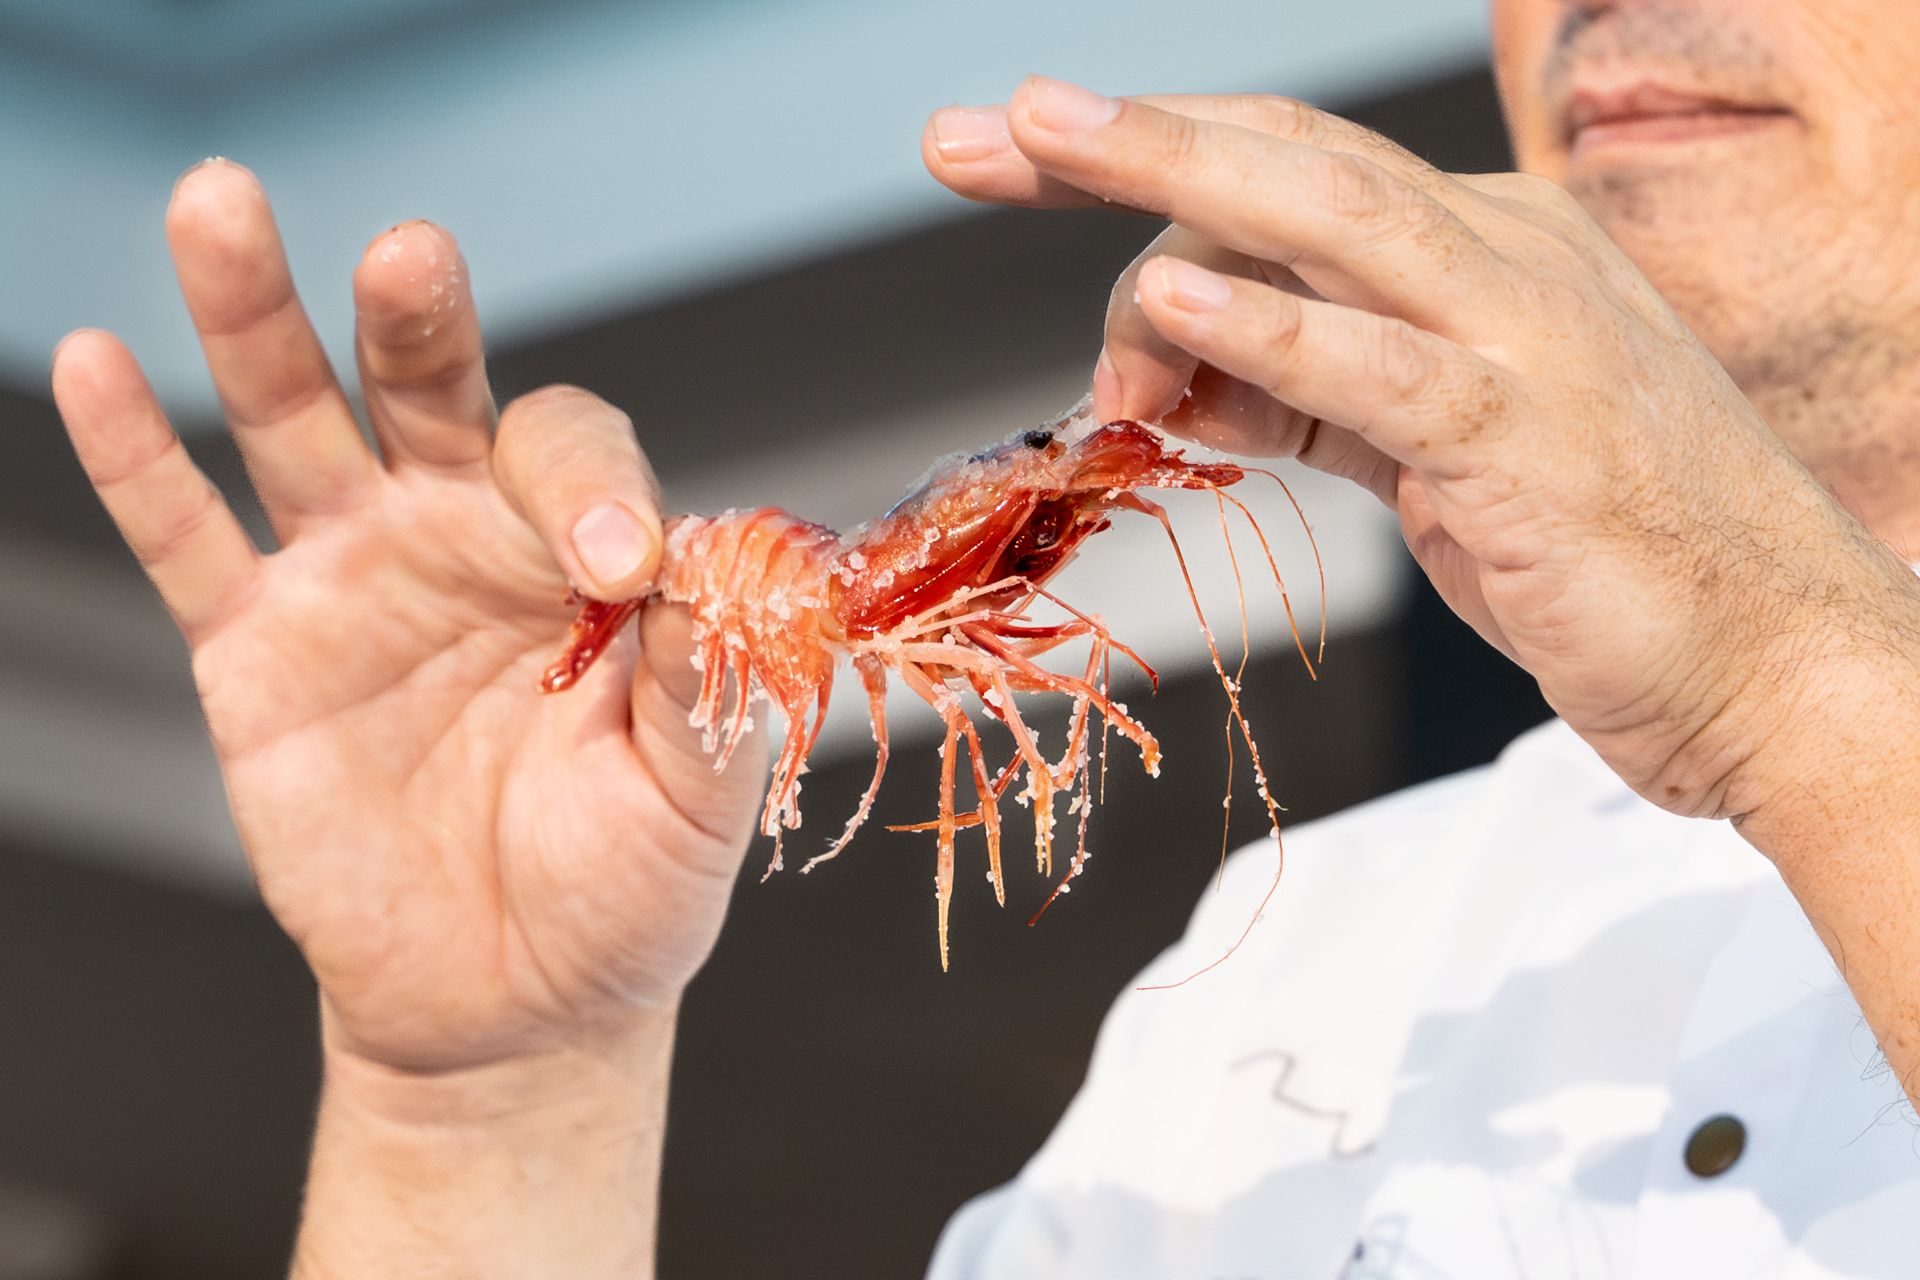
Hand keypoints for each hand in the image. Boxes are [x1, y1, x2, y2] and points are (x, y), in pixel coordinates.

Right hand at [51, 160, 764, 1076]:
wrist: (517, 1000)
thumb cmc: (624, 885)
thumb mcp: (695, 797)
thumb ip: (708, 684)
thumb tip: (714, 571)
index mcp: (585, 555)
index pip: (579, 461)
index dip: (597, 493)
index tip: (621, 571)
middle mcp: (464, 536)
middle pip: (431, 389)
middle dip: (419, 321)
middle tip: (412, 257)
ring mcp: (352, 579)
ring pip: (293, 422)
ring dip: (257, 318)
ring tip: (221, 205)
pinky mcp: (254, 649)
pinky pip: (186, 541)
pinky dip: (137, 458)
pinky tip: (97, 364)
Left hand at [923, 79, 1919, 820]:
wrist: (1781, 664)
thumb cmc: (1611, 562)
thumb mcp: (1432, 459)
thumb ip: (1312, 400)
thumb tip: (1179, 373)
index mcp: (1487, 254)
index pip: (1292, 174)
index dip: (1150, 157)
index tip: (1019, 159)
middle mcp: (1507, 260)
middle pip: (1288, 160)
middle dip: (1123, 139)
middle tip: (979, 134)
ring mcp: (1524, 339)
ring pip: (1327, 218)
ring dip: (1169, 174)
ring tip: (1038, 144)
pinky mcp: (1527, 438)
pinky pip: (1378, 368)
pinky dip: (1269, 329)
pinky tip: (1169, 296)